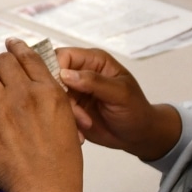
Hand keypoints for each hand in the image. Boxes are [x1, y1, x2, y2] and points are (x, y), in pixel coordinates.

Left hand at [0, 39, 87, 191]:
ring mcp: (0, 109)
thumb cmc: (62, 166)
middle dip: (0, 63)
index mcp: (48, 93)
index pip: (29, 58)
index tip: (12, 45)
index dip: (18, 48)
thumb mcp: (69, 123)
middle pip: (3, 61)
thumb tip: (41, 90)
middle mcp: (23, 95)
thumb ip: (52, 101)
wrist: (48, 191)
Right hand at [55, 47, 181, 162]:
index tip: (62, 90)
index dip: (56, 70)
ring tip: (86, 124)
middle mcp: (80, 73)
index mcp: (93, 61)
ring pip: (54, 98)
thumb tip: (65, 74)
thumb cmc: (136, 110)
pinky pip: (58, 113)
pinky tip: (81, 135)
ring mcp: (74, 92)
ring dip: (67, 114)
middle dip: (61, 97)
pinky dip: (67, 125)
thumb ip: (95, 81)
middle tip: (77, 114)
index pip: (63, 56)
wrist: (138, 136)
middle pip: (53, 77)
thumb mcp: (120, 94)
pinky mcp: (71, 110)